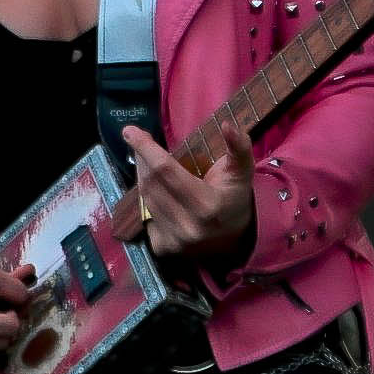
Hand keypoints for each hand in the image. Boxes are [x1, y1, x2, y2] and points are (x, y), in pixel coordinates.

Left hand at [109, 117, 255, 258]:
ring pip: (146, 198)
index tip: (130, 131)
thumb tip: (227, 125)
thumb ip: (239, 147)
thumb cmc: (235, 197)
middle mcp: (187, 225)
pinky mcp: (163, 248)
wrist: (236, 239)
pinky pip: (145, 215)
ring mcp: (173, 240)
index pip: (166, 171)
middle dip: (142, 159)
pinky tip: (158, 190)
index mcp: (207, 205)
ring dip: (143, 176)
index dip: (146, 149)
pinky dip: (148, 197)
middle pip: (152, 183)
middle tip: (141, 141)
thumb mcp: (242, 170)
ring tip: (149, 162)